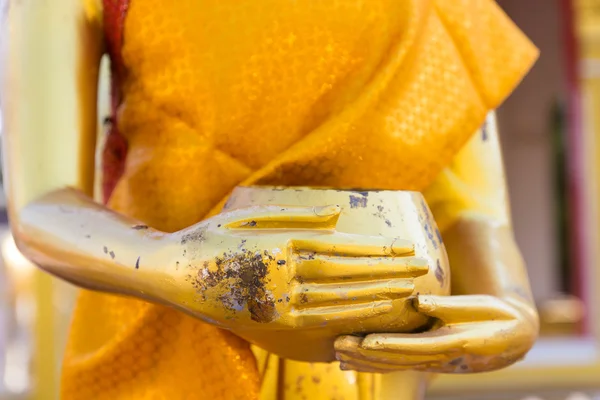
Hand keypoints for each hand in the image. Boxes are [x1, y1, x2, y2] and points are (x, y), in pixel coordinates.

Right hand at [168, 204, 428, 330]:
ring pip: (340, 297)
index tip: (407, 250)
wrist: (173, 274)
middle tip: (423, 270)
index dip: (377, 250)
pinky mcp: (273, 320)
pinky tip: (375, 311)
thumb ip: (297, 216)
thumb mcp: (250, 215)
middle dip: (388, 271)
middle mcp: (285, 271)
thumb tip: (339, 216)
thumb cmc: (211, 238)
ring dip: (378, 293)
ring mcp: (279, 298)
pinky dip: (351, 315)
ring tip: (410, 291)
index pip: (341, 248)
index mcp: (281, 241)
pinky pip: (320, 319)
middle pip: (348, 273)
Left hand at [334, 294, 538, 372]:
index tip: (366, 342)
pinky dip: (372, 366)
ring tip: (337, 355)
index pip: (415, 346)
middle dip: (366, 354)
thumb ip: (447, 306)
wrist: (511, 339)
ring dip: (364, 362)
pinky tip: (351, 365)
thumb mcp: (478, 308)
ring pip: (393, 366)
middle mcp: (437, 358)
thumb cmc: (495, 317)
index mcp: (451, 342)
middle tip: (338, 345)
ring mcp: (430, 362)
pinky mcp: (426, 360)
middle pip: (397, 359)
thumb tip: (418, 301)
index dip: (390, 345)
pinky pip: (395, 366)